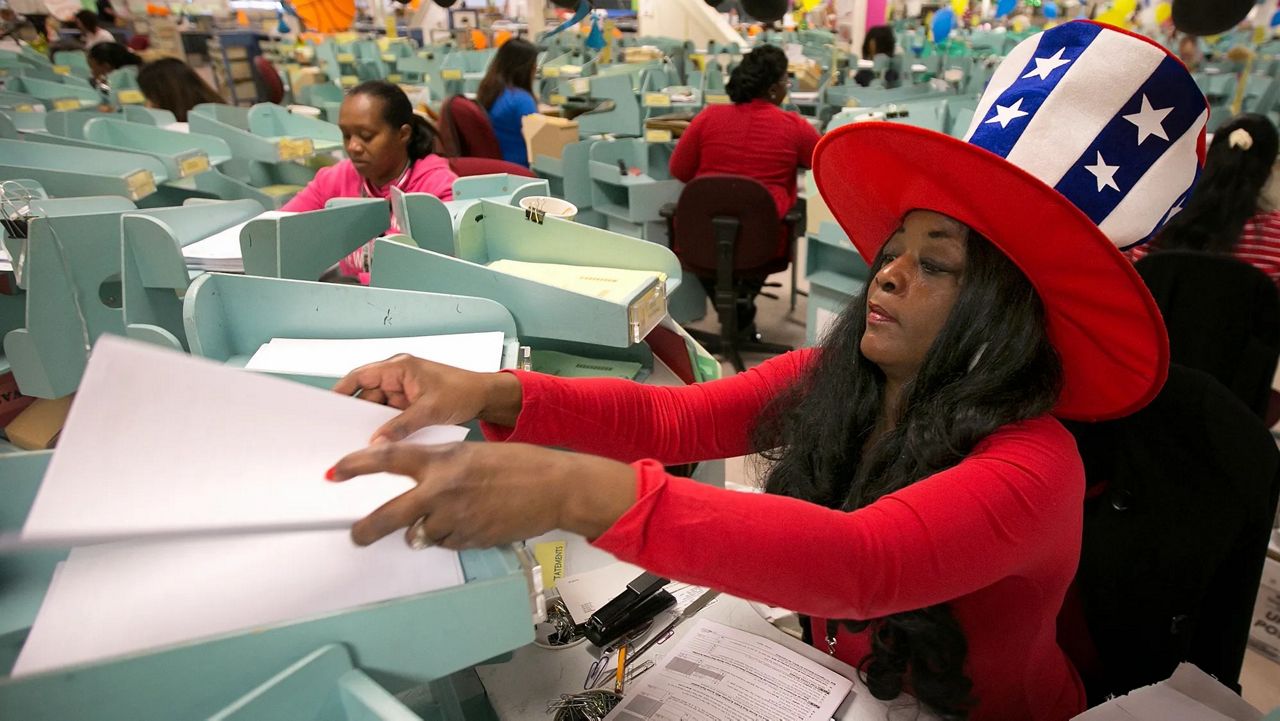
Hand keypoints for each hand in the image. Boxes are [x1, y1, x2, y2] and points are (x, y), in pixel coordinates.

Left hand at [328, 442, 637, 547]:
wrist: (554, 487)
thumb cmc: (518, 464)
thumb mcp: (472, 453)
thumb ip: (440, 468)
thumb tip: (415, 488)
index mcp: (442, 460)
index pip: (388, 460)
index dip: (357, 466)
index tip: (335, 472)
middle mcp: (442, 490)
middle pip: (390, 515)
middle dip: (367, 529)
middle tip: (356, 535)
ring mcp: (455, 518)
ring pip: (420, 534)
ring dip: (424, 530)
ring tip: (447, 517)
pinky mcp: (469, 540)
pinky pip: (445, 543)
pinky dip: (449, 536)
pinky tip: (470, 521)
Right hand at [332, 355, 522, 443]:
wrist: (486, 397)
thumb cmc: (464, 390)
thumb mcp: (430, 410)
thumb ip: (402, 426)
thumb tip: (377, 442)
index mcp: (399, 367)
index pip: (361, 376)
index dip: (342, 390)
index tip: (327, 406)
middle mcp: (397, 377)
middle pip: (366, 396)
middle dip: (357, 414)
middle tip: (342, 432)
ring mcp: (403, 392)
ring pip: (377, 410)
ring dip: (373, 424)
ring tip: (362, 441)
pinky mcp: (409, 406)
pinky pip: (390, 417)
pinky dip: (386, 429)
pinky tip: (382, 442)